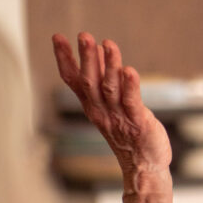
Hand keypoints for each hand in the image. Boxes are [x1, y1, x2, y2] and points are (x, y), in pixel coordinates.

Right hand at [52, 32, 172, 178]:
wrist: (144, 166)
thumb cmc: (129, 133)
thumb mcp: (110, 105)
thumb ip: (104, 79)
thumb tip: (99, 49)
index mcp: (92, 106)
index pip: (73, 80)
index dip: (65, 59)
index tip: (57, 37)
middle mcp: (102, 111)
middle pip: (90, 82)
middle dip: (87, 58)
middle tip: (84, 36)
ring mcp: (119, 117)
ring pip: (109, 89)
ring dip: (108, 66)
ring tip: (107, 44)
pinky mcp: (138, 122)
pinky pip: (131, 102)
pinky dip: (130, 86)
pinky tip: (129, 70)